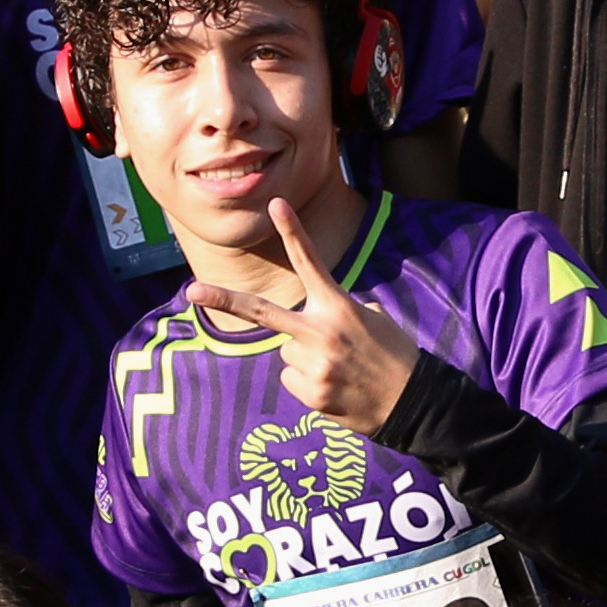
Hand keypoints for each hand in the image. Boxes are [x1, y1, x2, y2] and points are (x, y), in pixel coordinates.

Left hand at [196, 196, 423, 431]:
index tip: (275, 204)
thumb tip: (314, 323)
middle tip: (191, 291)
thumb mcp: (375, 321)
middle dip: (223, 300)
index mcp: (339, 307)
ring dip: (306, 356)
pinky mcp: (310, 394)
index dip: (293, 231)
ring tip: (340, 366)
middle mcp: (321, 333)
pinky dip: (309, 382)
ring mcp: (313, 365)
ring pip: (286, 351)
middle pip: (261, 312)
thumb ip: (338, 313)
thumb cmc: (396, 355)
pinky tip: (337, 386)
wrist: (415, 403)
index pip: (310, 263)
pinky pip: (291, 378)